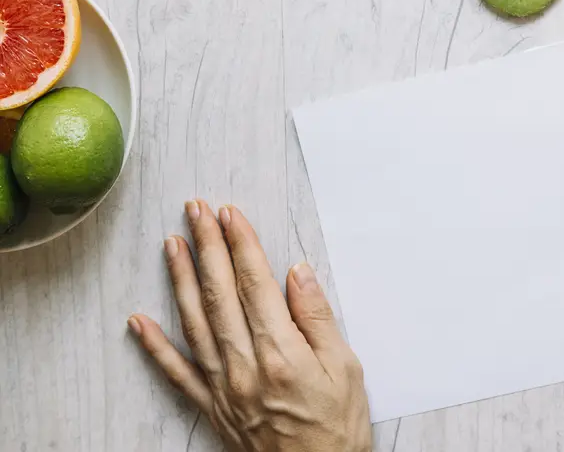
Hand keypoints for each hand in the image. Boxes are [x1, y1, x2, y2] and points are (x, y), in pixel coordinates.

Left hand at [128, 201, 371, 451]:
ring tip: (172, 244)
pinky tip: (139, 321)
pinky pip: (177, 372)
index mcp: (282, 354)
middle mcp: (245, 366)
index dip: (241, 245)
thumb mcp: (346, 370)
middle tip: (197, 211)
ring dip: (181, 280)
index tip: (231, 214)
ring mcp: (224, 387)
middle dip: (208, 247)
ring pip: (195, 323)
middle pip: (221, 295)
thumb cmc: (338, 430)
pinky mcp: (213, 407)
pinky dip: (155, 345)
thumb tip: (296, 274)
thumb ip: (318, 319)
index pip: (255, 285)